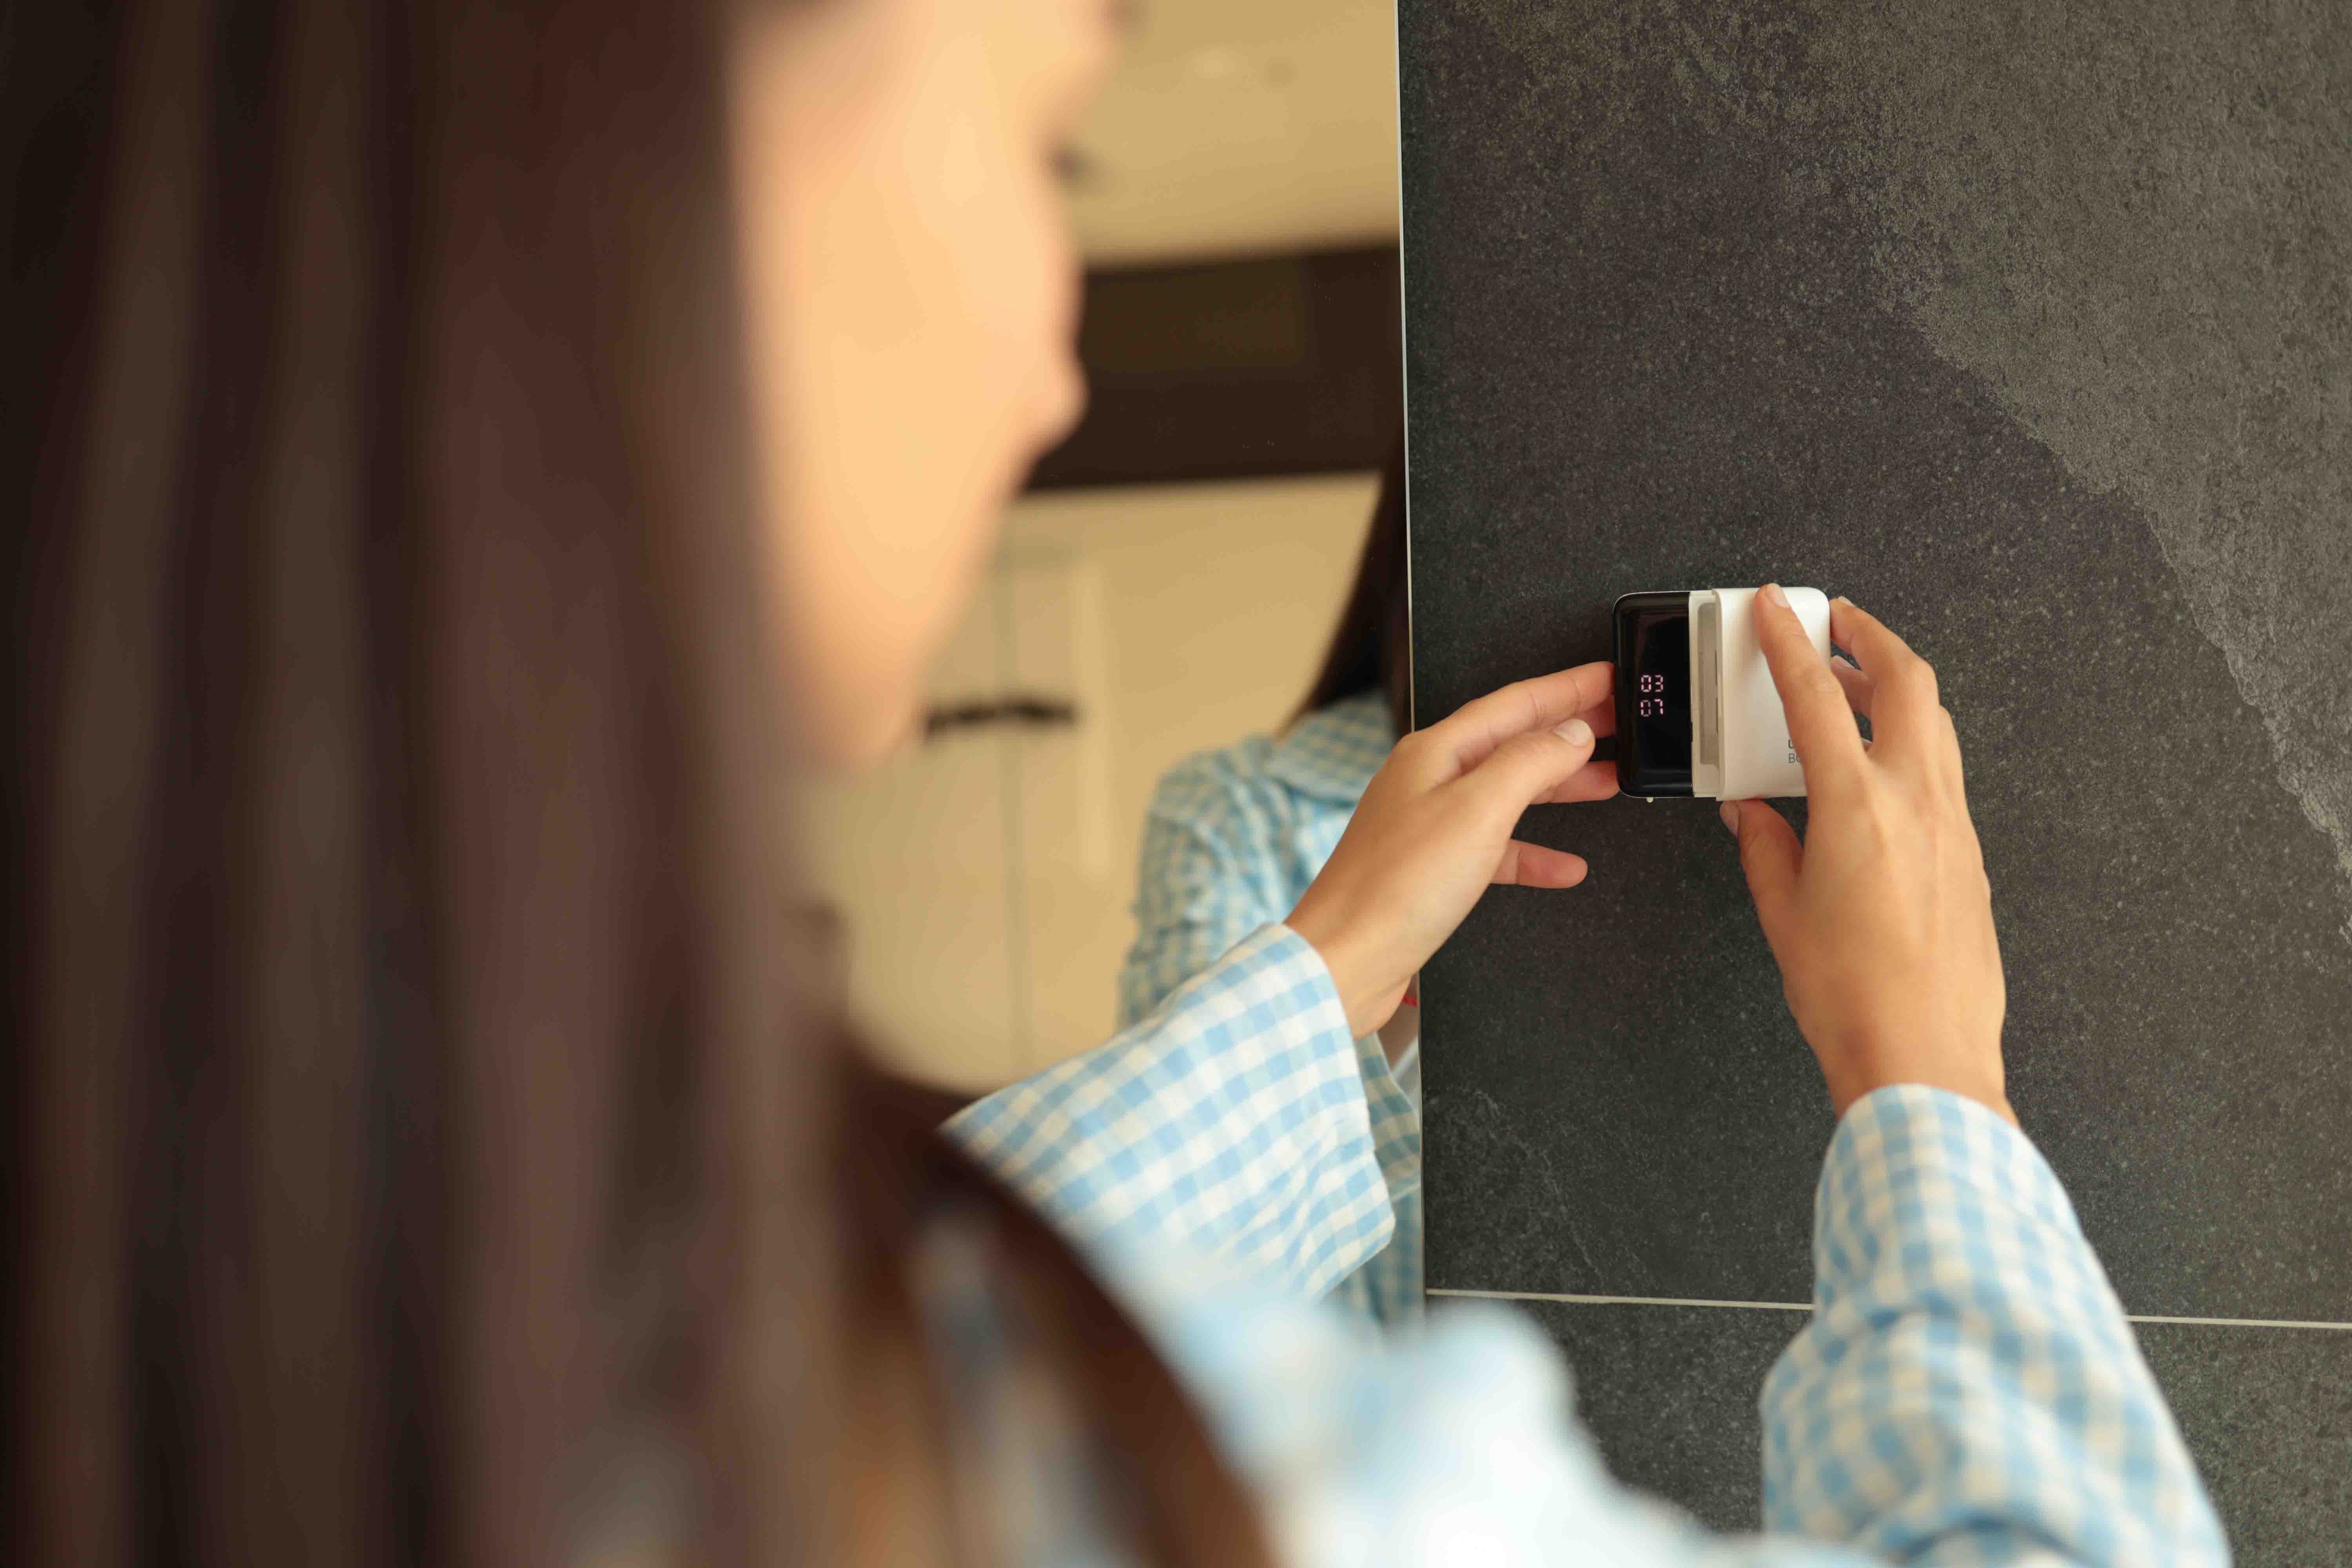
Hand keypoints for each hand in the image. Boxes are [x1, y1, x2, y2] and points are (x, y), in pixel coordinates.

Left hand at [1287, 663, 1618, 1037]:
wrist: (1346, 960)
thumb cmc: (1394, 886)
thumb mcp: (1477, 809)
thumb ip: (1528, 763)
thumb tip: (1571, 733)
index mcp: (1434, 752)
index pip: (1514, 704)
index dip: (1566, 688)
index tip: (1607, 678)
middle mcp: (1428, 781)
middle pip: (1513, 743)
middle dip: (1569, 732)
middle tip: (1620, 725)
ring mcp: (1429, 826)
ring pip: (1509, 793)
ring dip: (1561, 787)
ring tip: (1610, 782)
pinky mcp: (1432, 871)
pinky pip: (1495, 850)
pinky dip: (1533, 853)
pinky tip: (1565, 867)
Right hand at [1723, 586, 2012, 1124]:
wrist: (1924, 1057)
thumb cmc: (1852, 998)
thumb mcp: (1783, 913)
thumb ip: (1765, 846)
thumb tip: (1751, 813)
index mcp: (1857, 808)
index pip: (1816, 696)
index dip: (1788, 641)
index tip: (1773, 607)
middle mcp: (1917, 803)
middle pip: (1908, 680)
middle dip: (1870, 635)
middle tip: (1835, 621)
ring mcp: (1954, 826)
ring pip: (1937, 722)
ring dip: (1896, 688)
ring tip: (1854, 689)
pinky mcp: (1971, 857)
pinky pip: (1944, 774)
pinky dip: (1911, 746)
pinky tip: (1878, 770)